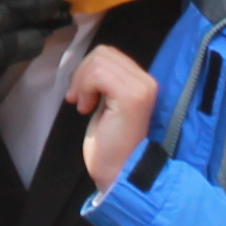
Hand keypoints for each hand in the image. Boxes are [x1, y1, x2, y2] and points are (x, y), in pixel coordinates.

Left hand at [64, 44, 158, 187]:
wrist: (119, 172)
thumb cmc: (110, 144)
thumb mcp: (106, 104)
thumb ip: (105, 82)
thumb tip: (88, 65)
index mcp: (142, 81)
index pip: (108, 54)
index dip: (87, 69)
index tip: (80, 94)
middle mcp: (146, 81)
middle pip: (102, 53)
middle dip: (82, 73)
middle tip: (78, 99)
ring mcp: (141, 88)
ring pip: (99, 62)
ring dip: (82, 82)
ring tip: (84, 105)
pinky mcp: (131, 97)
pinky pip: (98, 74)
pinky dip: (85, 88)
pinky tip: (86, 108)